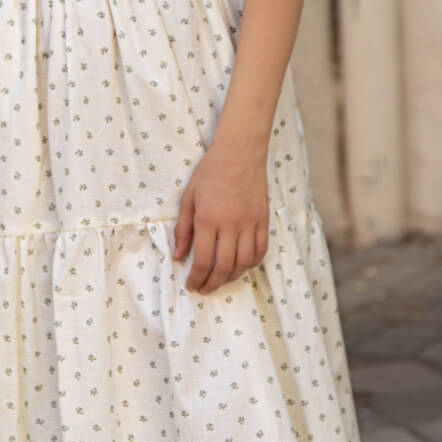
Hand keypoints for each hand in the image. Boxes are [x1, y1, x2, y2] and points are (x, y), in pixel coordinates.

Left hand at [173, 137, 269, 294]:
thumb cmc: (210, 172)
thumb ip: (183, 229)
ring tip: (220, 281)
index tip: (191, 285)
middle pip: (223, 267)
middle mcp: (231, 224)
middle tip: (204, 289)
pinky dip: (251, 264)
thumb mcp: (188, 198)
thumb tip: (178, 257)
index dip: (196, 278)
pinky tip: (241, 267)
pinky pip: (261, 250)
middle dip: (212, 283)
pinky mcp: (264, 220)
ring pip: (244, 263)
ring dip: (231, 278)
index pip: (202, 260)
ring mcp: (250, 223)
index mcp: (208, 219)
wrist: (239, 152)